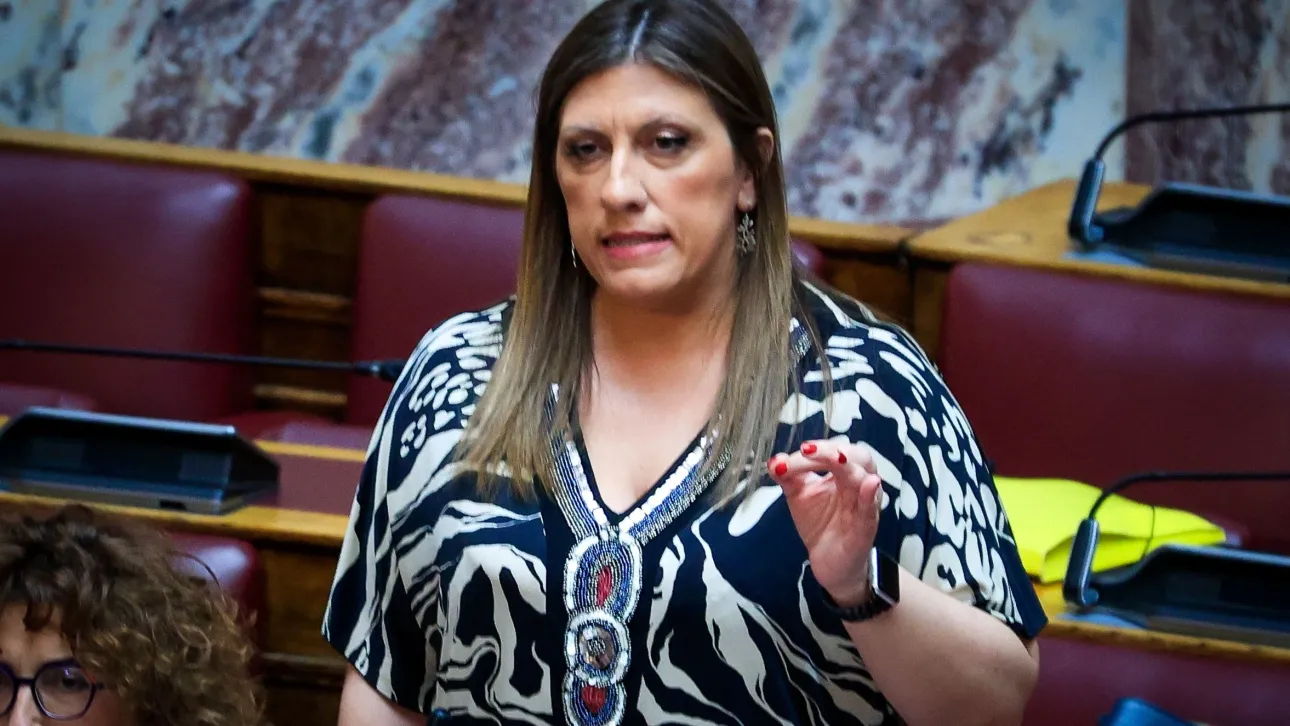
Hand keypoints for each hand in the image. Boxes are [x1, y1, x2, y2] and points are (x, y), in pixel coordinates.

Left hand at [767, 439, 883, 607]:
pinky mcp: (867, 526)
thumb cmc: (820, 523)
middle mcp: (857, 483)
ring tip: (835, 458)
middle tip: (807, 450)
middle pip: (857, 455)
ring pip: (865, 477)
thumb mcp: (798, 495)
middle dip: (831, 450)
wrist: (828, 560)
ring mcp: (864, 503)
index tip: (790, 455)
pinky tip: (868, 484)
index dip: (814, 449)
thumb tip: (774, 460)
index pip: (833, 450)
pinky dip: (869, 494)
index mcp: (842, 472)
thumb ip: (788, 476)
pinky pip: (871, 508)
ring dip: (849, 466)